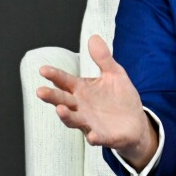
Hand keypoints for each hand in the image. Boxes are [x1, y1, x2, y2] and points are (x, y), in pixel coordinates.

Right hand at [36, 34, 157, 169]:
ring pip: (74, 120)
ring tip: (60, 109)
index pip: (65, 81)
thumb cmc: (120, 98)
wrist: (135, 122)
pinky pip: (97, 138)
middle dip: (52, 97)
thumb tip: (93, 37)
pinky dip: (94, 137)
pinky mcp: (103, 136)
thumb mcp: (114, 74)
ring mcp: (90, 123)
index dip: (54, 75)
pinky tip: (93, 136)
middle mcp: (81, 107)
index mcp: (82, 90)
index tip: (43, 70)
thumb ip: (103, 58)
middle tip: (40, 92)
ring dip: (66, 116)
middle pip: (63, 101)